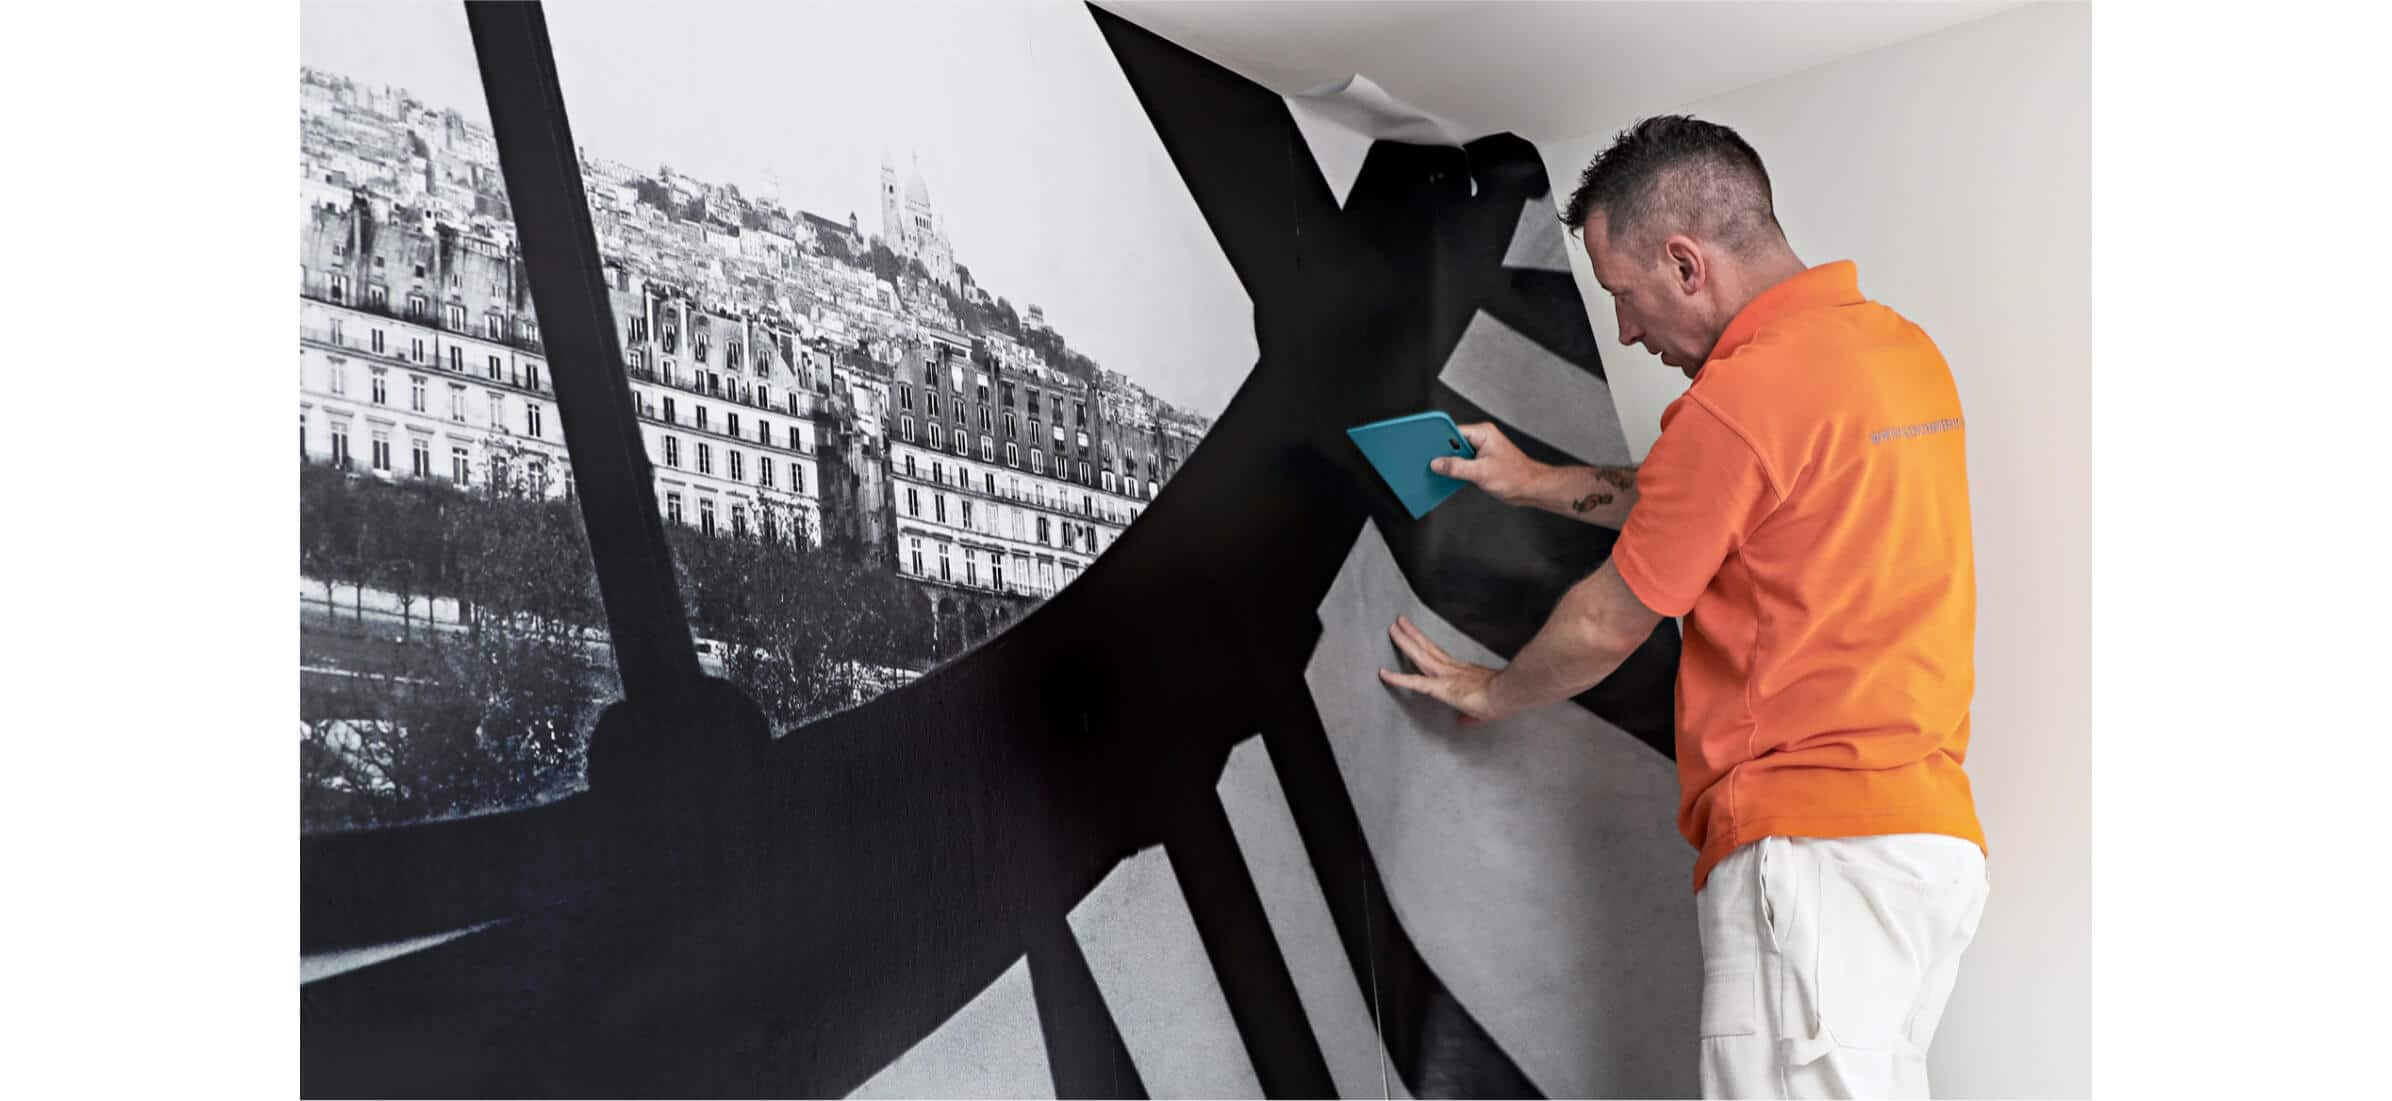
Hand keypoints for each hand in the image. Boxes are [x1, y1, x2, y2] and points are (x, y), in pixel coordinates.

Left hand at [1377, 615, 1514, 725]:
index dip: (1426, 647)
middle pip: (1427, 648)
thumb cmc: (1502, 699)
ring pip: (1419, 655)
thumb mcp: (1484, 709)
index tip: (1418, 639)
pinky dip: (1398, 678)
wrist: (1507, 694)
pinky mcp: (1440, 687)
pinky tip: (1384, 673)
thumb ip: (1471, 716)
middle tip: (1400, 623)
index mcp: (1461, 672)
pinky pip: (1414, 682)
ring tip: (1393, 630)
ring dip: (1405, 642)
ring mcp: (1445, 676)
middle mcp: (1451, 670)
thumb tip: (1465, 722)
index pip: (1438, 656)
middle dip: (1413, 635)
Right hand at [1429, 422, 1550, 508]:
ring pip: (1456, 455)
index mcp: (1483, 433)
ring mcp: (1480, 451)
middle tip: (1432, 462)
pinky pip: (1462, 464)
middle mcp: (1481, 439)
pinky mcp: (1480, 463)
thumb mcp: (1482, 472)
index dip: (1439, 438)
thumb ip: (1457, 467)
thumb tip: (1438, 463)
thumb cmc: (1516, 476)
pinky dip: (1456, 471)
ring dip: (1450, 464)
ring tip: (1443, 472)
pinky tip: (1451, 478)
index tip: (1426, 444)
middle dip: (1442, 453)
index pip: (1453, 431)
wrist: (1530, 488)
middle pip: (1453, 442)